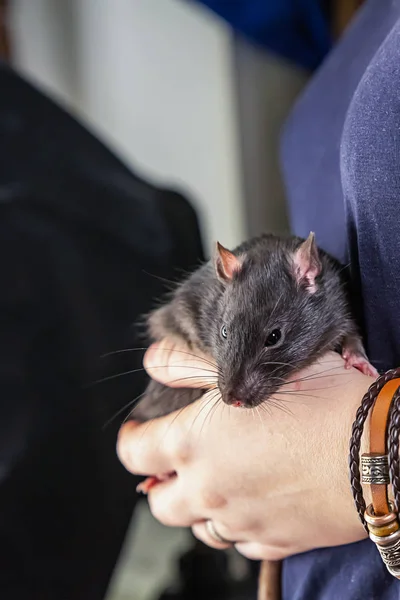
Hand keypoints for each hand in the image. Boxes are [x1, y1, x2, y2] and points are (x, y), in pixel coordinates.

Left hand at [117, 339, 372, 559]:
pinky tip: (254, 502)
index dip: (130, 441)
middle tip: (176, 463)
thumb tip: (153, 359)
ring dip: (200, 506)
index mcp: (193, 444)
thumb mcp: (250, 368)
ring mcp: (241, 520)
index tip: (136, 433)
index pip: (135, 453)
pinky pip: (241, 541)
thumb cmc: (320, 401)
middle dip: (160, 482)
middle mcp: (210, 489)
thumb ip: (189, 365)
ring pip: (199, 526)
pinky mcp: (275, 540)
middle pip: (160, 502)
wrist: (377, 448)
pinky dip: (238, 524)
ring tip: (218, 482)